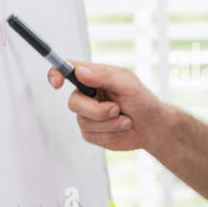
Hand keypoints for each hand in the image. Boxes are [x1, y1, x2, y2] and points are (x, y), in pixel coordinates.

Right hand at [46, 59, 166, 151]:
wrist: (152, 127)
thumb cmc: (142, 101)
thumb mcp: (128, 83)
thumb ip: (104, 76)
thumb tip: (80, 71)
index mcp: (93, 77)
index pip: (66, 70)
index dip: (55, 74)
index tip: (57, 82)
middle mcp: (87, 95)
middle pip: (73, 103)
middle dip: (97, 110)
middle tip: (118, 109)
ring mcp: (88, 115)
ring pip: (83, 121)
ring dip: (109, 123)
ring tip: (125, 120)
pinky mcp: (91, 133)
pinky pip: (90, 136)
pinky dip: (110, 133)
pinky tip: (121, 129)